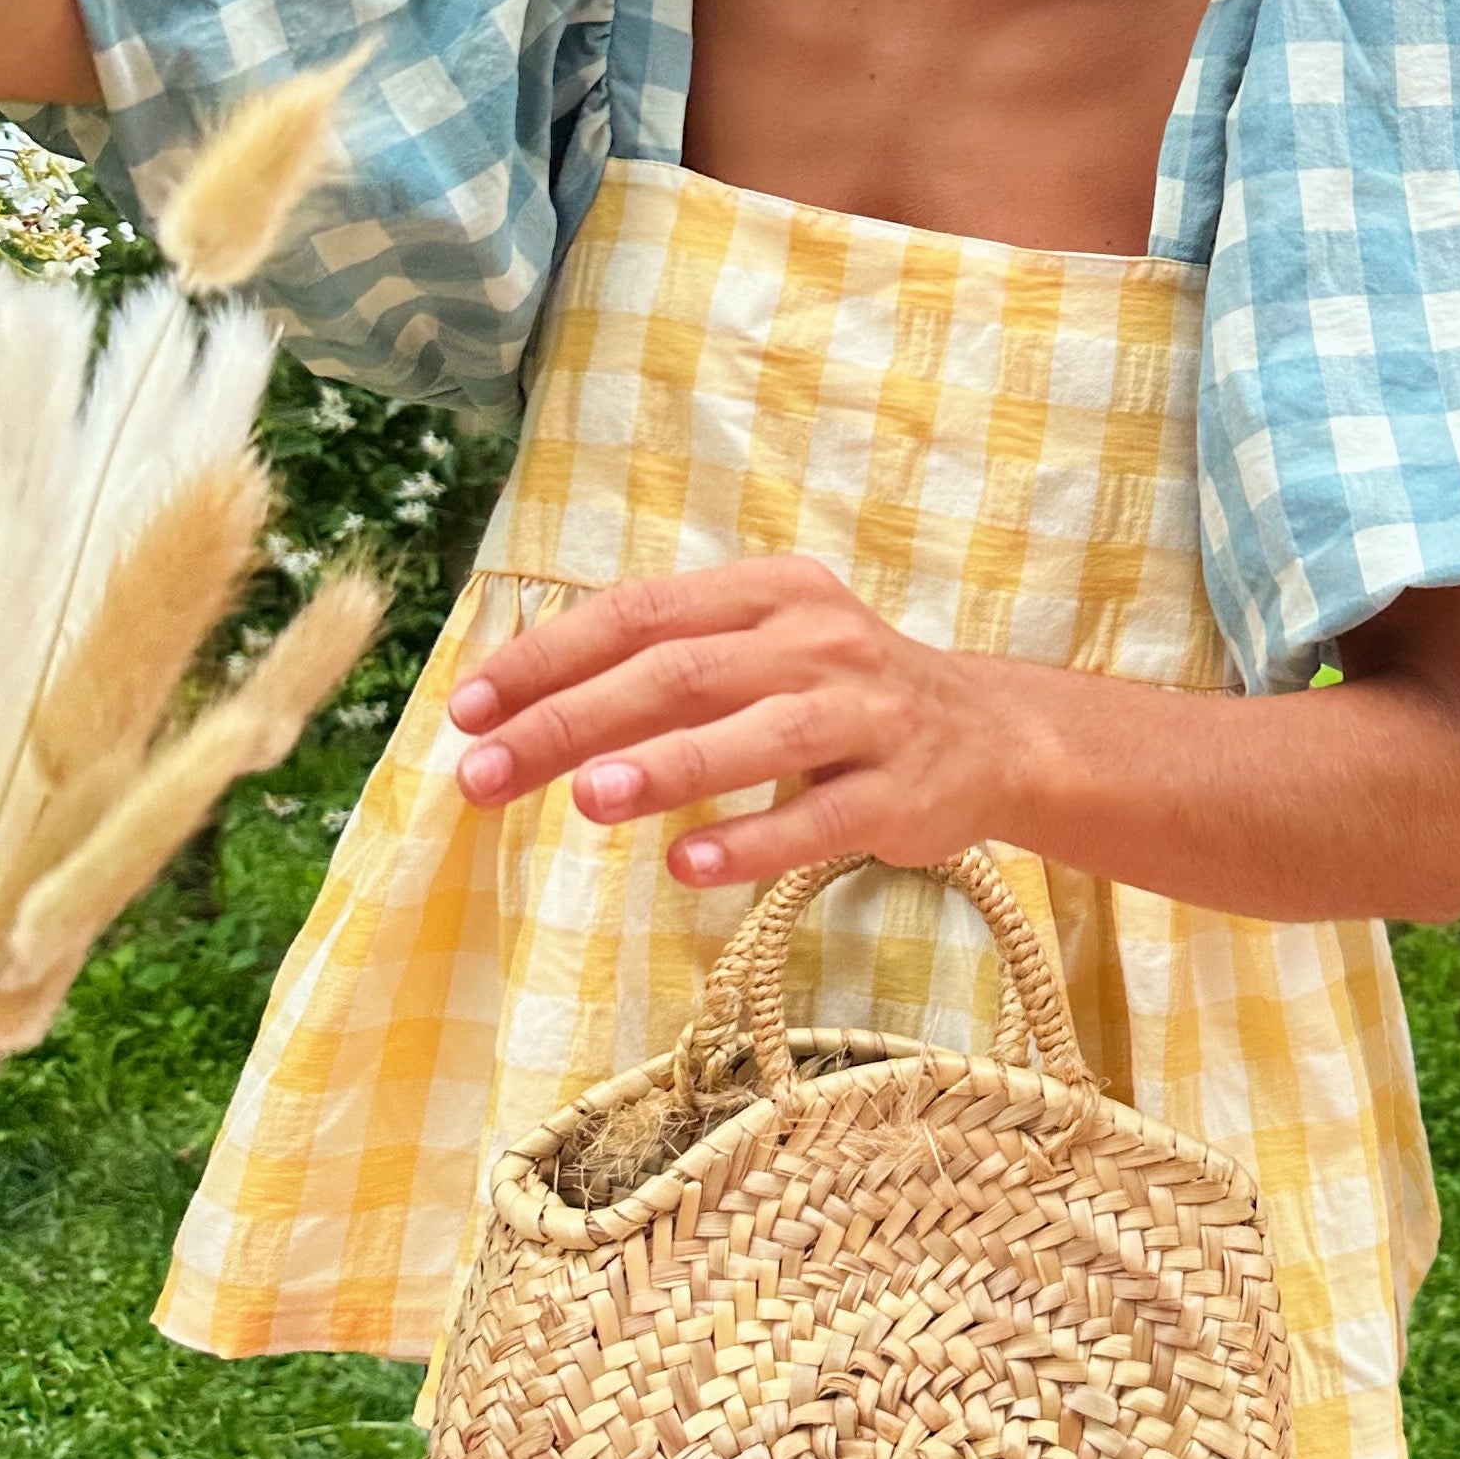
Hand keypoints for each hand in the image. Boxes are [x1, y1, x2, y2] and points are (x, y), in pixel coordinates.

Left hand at [447, 554, 1024, 885]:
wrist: (991, 735)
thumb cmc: (842, 693)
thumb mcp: (768, 645)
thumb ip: (671, 659)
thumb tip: (525, 705)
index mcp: (771, 593)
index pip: (641, 613)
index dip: (549, 656)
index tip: (469, 708)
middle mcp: (820, 641)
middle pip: (681, 673)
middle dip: (572, 720)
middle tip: (484, 770)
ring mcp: (866, 714)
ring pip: (754, 736)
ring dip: (664, 767)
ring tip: (584, 800)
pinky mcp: (900, 792)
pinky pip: (817, 819)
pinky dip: (751, 842)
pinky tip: (687, 865)